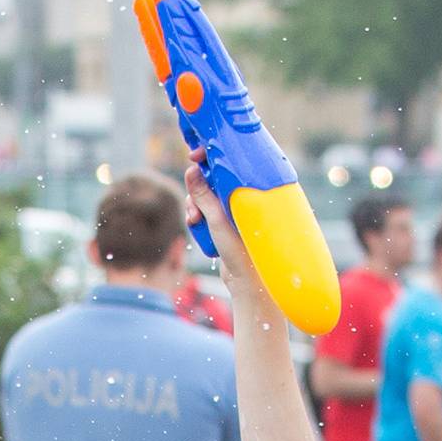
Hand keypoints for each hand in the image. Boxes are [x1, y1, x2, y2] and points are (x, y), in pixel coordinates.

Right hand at [184, 153, 252, 291]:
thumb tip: (191, 169)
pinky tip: (196, 227)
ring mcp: (233, 212)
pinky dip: (197, 217)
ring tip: (195, 220)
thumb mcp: (218, 220)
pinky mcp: (225, 225)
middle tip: (192, 194)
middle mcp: (243, 199)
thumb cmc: (242, 253)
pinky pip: (205, 212)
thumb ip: (203, 195)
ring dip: (194, 205)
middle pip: (212, 178)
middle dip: (197, 188)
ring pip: (205, 197)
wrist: (248, 285)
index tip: (195, 156)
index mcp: (249, 191)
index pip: (228, 162)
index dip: (210, 155)